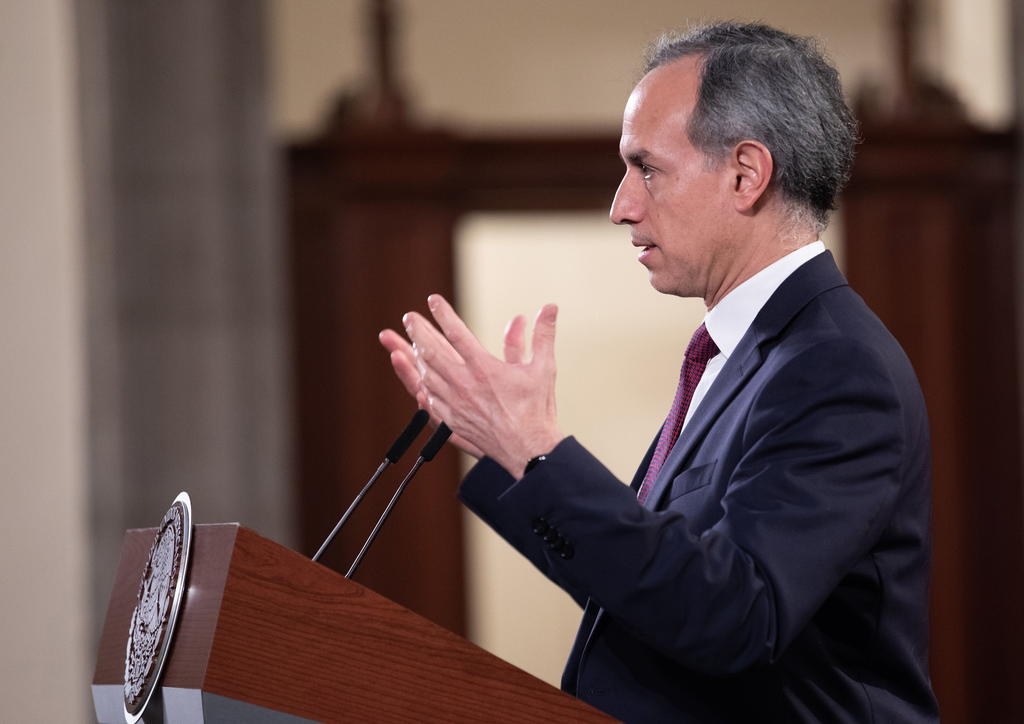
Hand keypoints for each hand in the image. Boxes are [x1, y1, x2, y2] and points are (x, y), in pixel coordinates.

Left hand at [379, 294, 563, 476]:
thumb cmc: (537, 409)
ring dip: (416, 356)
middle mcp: (465, 385)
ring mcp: (455, 404)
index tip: (433, 301)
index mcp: (484, 369)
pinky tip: (420, 377)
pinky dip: (421, 384)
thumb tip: (550, 308)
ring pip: (426, 375)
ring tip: (411, 342)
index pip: (457, 334)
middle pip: (432, 352)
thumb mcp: (544, 367)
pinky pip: (428, 399)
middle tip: (409, 317)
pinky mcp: (452, 420)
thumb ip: (543, 335)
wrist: (528, 450)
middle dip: (418, 331)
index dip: (443, 315)